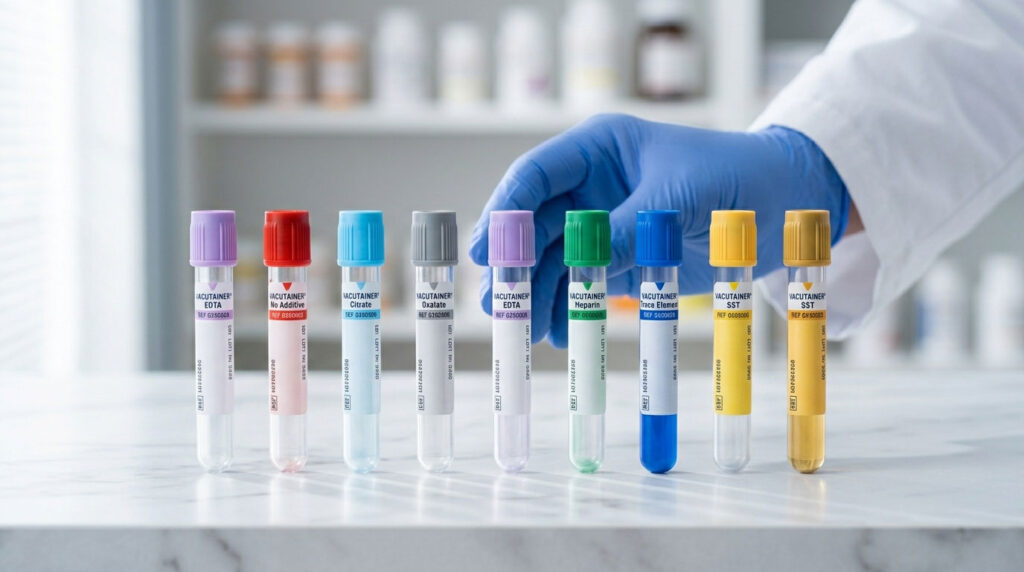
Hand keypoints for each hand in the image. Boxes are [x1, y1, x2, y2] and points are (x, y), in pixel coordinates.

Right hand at [469, 114, 848, 346]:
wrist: (783, 203)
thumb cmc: (734, 178)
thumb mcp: (677, 200)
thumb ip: (626, 230)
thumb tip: (579, 265)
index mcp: (598, 150)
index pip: (535, 175)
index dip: (506, 211)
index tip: (487, 249)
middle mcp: (591, 187)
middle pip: (534, 224)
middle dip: (514, 262)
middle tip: (497, 300)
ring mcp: (602, 224)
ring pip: (552, 259)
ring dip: (537, 292)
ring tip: (527, 328)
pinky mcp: (620, 257)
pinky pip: (581, 283)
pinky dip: (568, 307)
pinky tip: (559, 331)